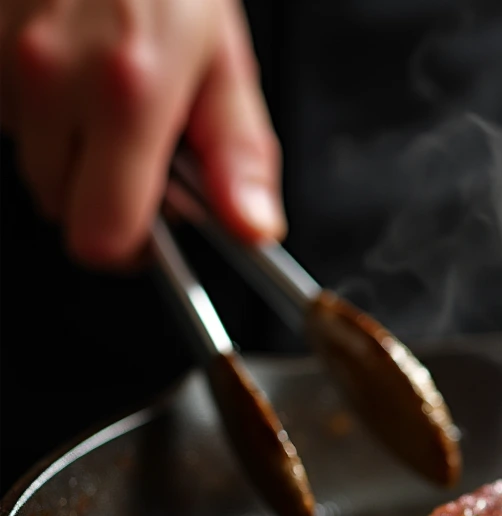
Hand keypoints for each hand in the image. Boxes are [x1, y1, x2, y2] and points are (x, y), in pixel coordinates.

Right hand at [0, 0, 284, 264]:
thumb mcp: (223, 59)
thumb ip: (239, 154)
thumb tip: (252, 229)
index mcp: (129, 95)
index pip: (104, 238)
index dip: (133, 248)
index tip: (154, 232)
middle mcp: (52, 78)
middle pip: (60, 206)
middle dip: (101, 192)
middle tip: (137, 145)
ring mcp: (2, 56)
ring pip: (27, 156)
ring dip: (65, 143)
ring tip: (103, 87)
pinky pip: (2, 107)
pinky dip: (33, 101)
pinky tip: (65, 62)